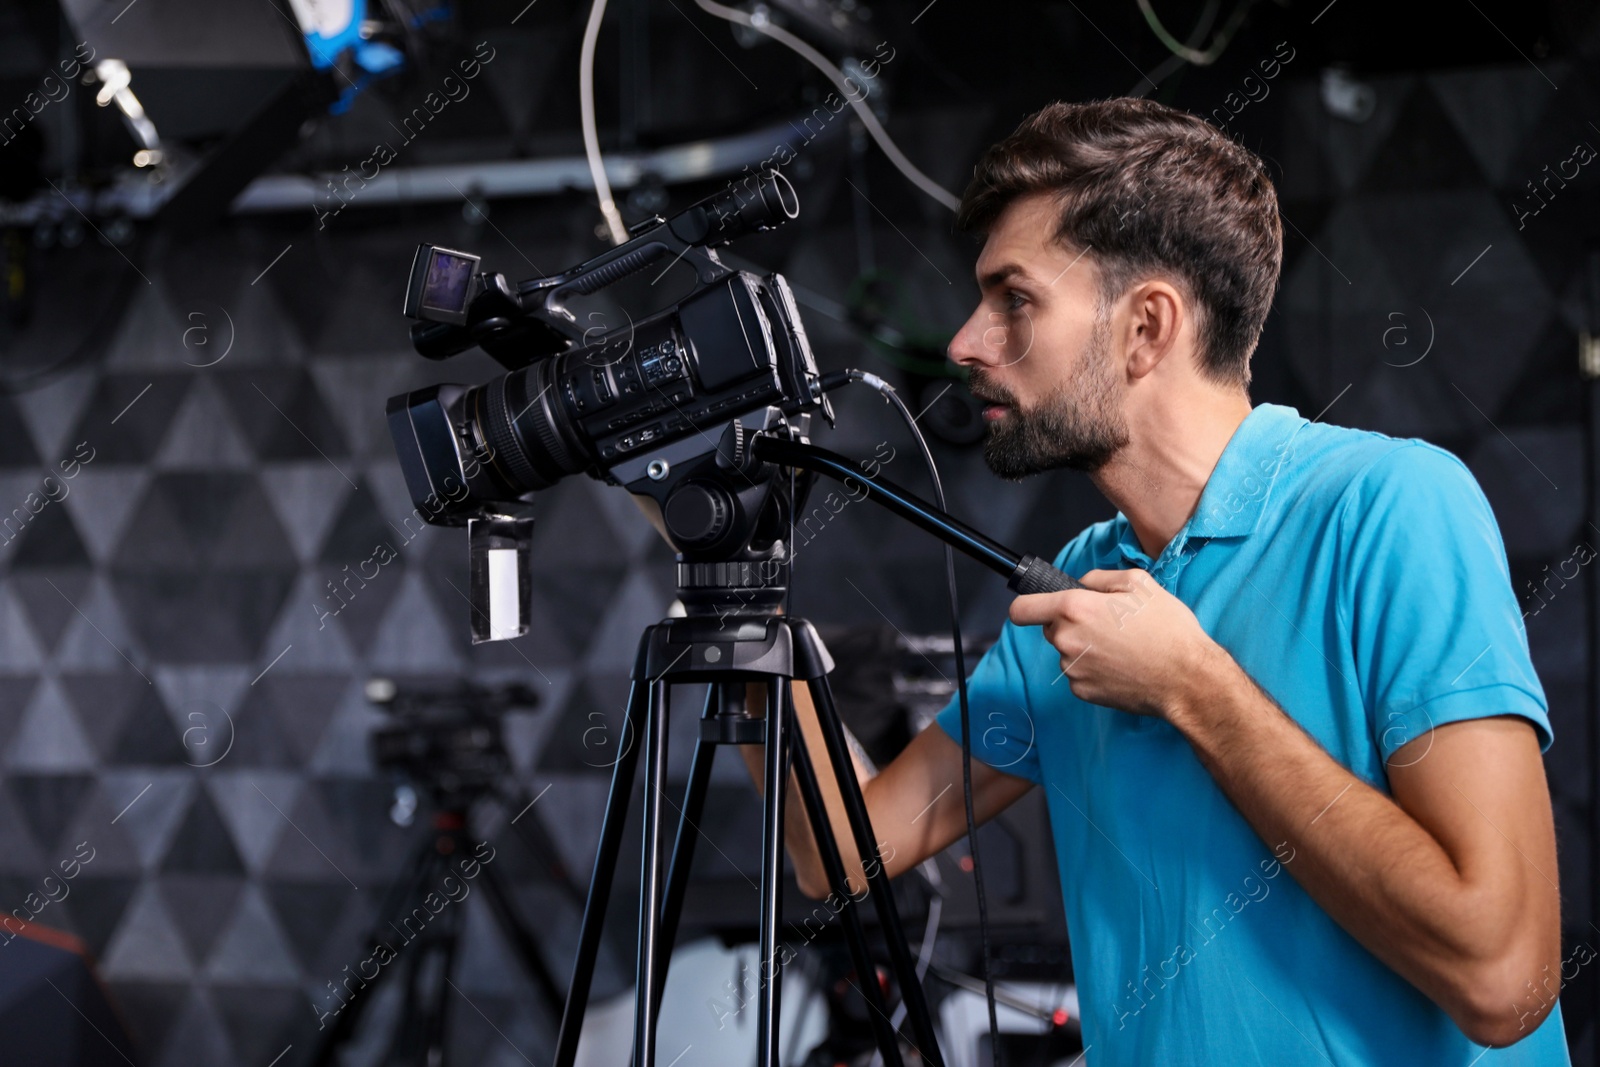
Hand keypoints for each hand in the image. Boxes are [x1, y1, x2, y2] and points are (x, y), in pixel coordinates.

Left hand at [1008, 567, 1223, 720]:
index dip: (1028, 606)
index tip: (1038, 607)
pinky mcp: (1083, 692)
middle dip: (1070, 624)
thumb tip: (1080, 585)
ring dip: (1084, 648)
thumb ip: (1098, 578)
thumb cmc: (1167, 628)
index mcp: (1075, 609)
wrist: (1187, 679)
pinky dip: (1094, 669)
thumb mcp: (1138, 583)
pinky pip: (1080, 674)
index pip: (1022, 610)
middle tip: (1106, 624)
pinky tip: (1122, 666)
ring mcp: (1073, 669)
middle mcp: (1067, 640)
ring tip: (1121, 647)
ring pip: (1067, 652)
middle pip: (1050, 629)